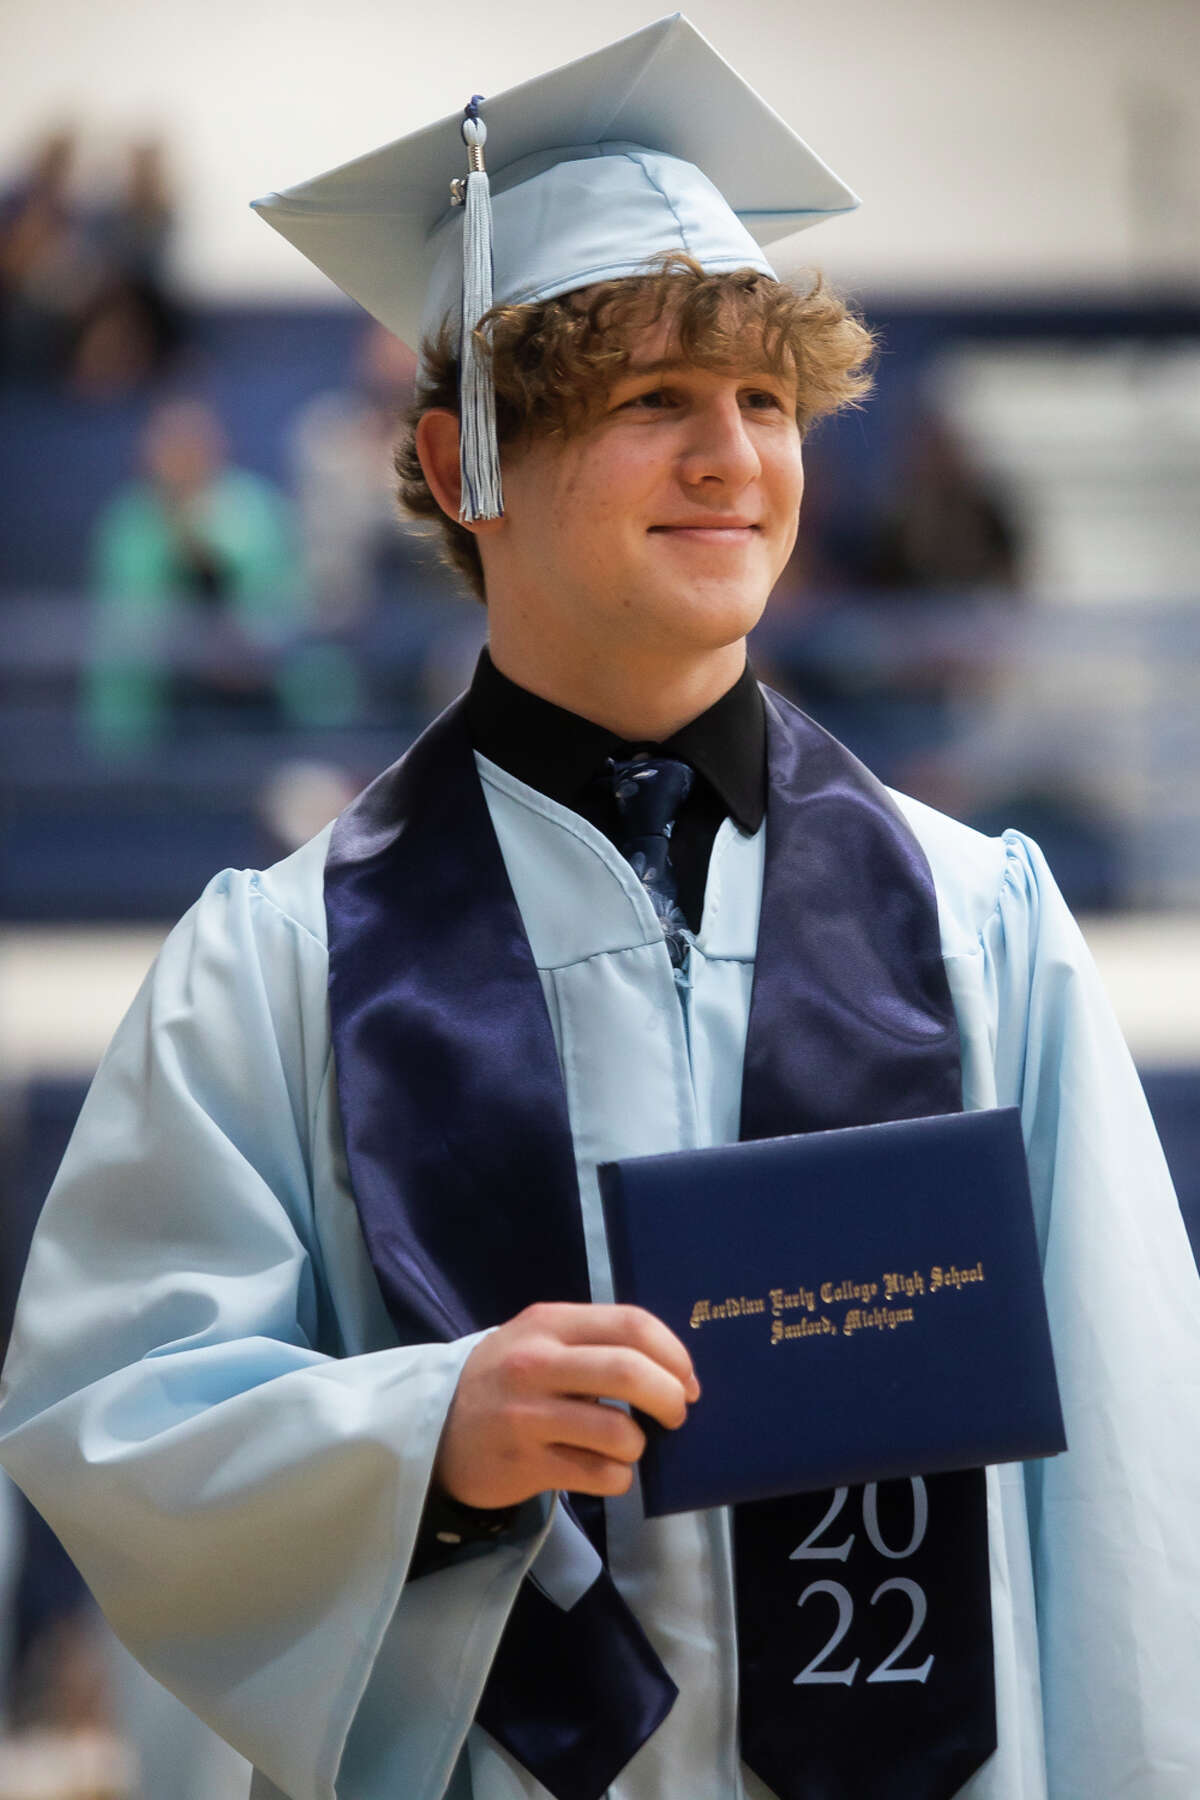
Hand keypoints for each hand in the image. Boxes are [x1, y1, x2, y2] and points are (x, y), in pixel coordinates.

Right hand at [434, 1302, 700, 1509]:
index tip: (688, 1379)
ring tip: (626, 1446)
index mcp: (549, 1323)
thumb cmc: (505, 1379)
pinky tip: (603, 1471)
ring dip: (639, 1445)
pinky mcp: (524, 1464)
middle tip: (677, 1414)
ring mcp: (527, 1416)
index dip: (674, 1354)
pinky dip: (617, 1477)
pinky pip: (599, 1475)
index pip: (631, 1325)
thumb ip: (595, 1343)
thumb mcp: (540, 1339)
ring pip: (618, 1432)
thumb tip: (673, 1371)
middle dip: (670, 1397)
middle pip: (629, 1372)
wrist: (433, 1426)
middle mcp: (537, 1364)